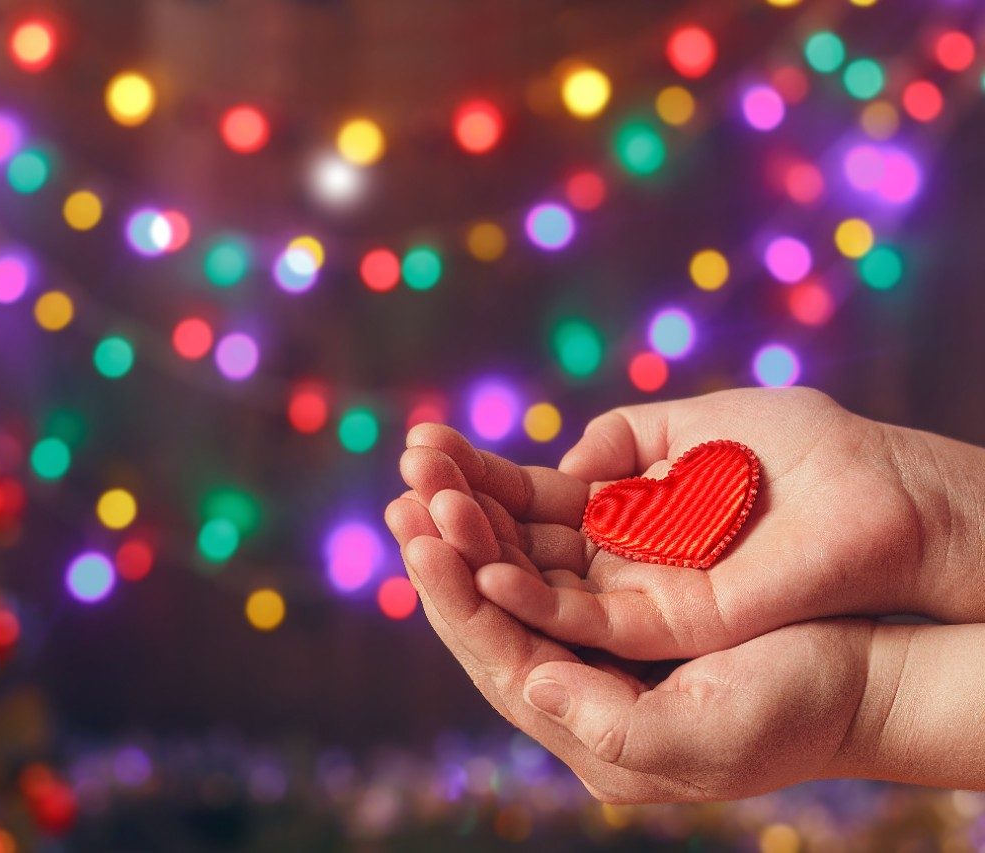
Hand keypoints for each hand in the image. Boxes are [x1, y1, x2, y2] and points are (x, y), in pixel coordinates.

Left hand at [384, 493, 875, 801]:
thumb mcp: (711, 736)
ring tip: (427, 462)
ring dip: (468, 514)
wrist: (864, 677)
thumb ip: (615, 724)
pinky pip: (547, 543)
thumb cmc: (798, 711)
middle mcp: (576, 678)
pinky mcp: (617, 586)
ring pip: (509, 567)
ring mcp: (594, 630)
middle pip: (488, 607)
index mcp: (585, 726)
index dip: (455, 597)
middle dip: (445, 545)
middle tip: (405, 485)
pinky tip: (480, 472)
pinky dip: (513, 505)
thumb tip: (530, 683)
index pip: (498, 656)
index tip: (420, 537)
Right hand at [403, 387, 984, 658]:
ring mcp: (636, 599)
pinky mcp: (665, 629)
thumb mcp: (695, 425)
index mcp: (623, 515)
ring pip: (533, 588)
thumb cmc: (803, 452)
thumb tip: (566, 464)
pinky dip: (526, 599)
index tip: (421, 447)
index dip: (475, 478)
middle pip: (515, 547)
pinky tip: (478, 568)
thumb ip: (625, 441)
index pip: (527, 503)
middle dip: (456, 513)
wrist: (884, 497)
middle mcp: (617, 563)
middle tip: (403, 477)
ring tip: (419, 516)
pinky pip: (579, 622)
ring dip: (473, 556)